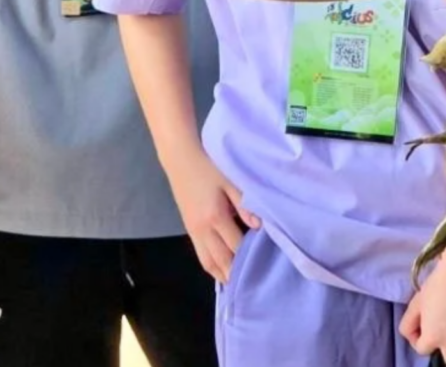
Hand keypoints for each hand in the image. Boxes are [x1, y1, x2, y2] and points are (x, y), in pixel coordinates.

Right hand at [166, 151, 257, 282]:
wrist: (180, 161)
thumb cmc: (209, 168)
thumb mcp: (230, 181)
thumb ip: (244, 204)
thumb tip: (258, 227)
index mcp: (215, 216)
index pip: (235, 245)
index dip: (249, 257)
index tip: (265, 265)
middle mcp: (202, 229)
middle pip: (221, 259)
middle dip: (235, 273)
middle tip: (253, 285)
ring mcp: (193, 232)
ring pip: (208, 262)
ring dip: (222, 274)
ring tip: (237, 284)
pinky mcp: (189, 230)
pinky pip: (201, 255)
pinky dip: (212, 266)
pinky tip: (222, 271)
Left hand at [401, 243, 445, 366]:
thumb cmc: (440, 282)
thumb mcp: (416, 303)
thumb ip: (408, 325)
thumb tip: (416, 336)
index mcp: (433, 336)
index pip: (423, 350)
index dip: (421, 339)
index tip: (424, 327)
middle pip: (444, 359)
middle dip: (439, 348)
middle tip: (441, 332)